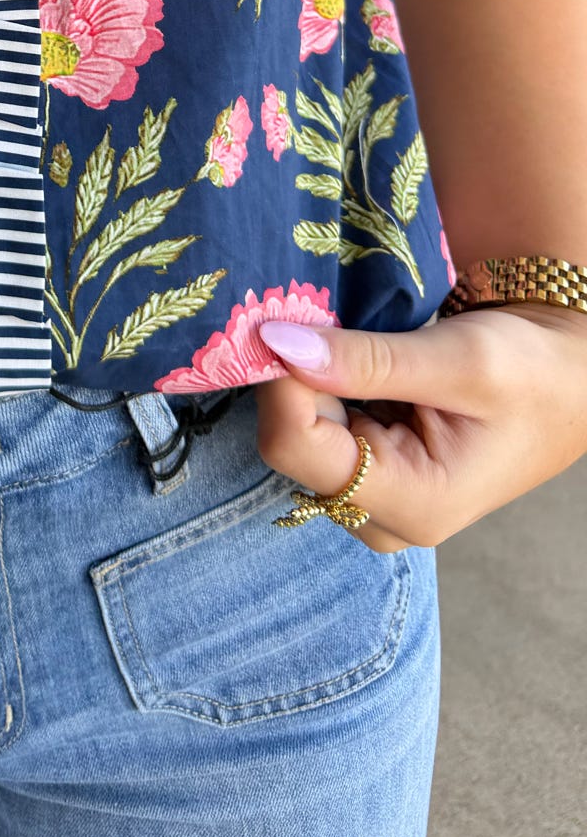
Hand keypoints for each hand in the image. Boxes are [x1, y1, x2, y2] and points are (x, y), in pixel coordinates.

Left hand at [253, 302, 586, 552]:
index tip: (289, 320)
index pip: (296, 446)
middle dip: (294, 378)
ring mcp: (371, 499)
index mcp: (413, 503)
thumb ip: (368, 360)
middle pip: (290, 443)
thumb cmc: (530, 375)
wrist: (564, 383)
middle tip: (319, 320)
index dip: (281, 382)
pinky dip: (319, 387)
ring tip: (344, 339)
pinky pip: (314, 428)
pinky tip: (346, 360)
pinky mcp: (367, 474)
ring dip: (306, 380)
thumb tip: (279, 344)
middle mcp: (382, 516)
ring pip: (295, 434)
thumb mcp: (458, 359)